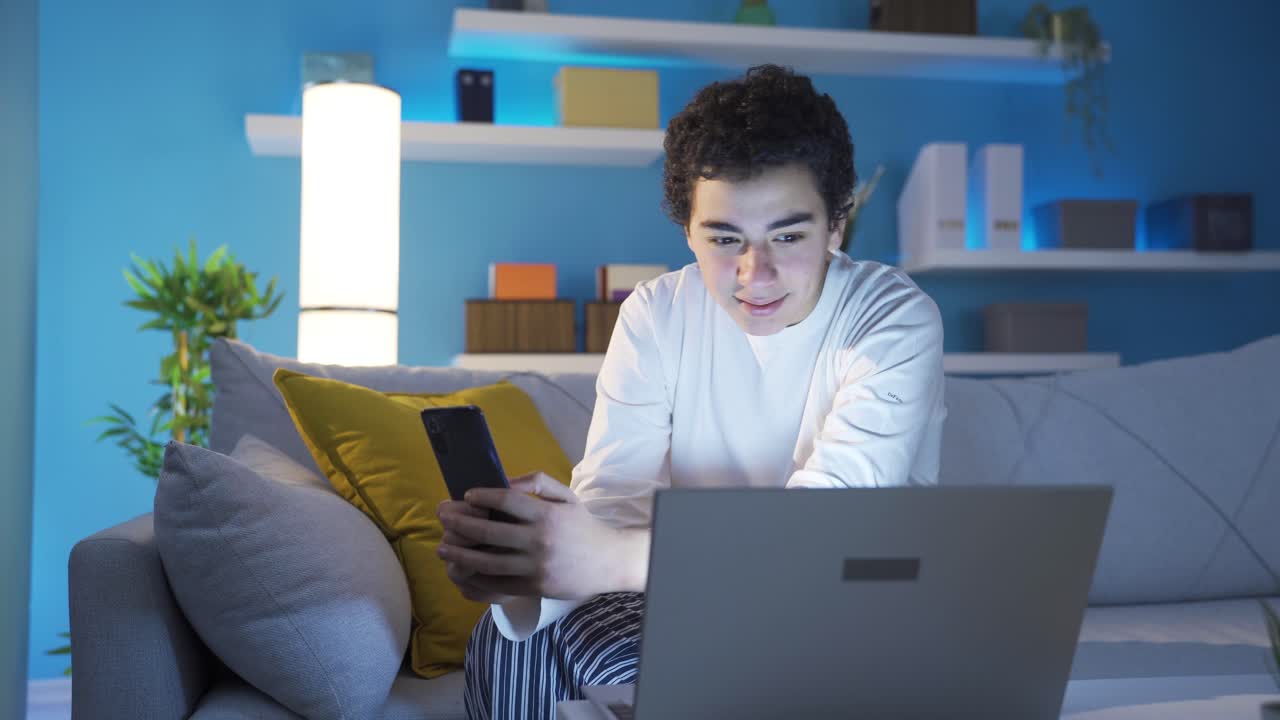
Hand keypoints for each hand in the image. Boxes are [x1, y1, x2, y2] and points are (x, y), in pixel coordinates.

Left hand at [435, 472, 622, 601]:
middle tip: (443, 517)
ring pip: (488, 561)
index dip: (483, 496)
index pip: (507, 500)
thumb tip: (505, 482)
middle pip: (489, 530)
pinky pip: (499, 584)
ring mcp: (535, 567)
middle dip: (460, 523)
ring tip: (442, 548)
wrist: (609, 562)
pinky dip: (477, 578)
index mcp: (547, 514)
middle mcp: (539, 540)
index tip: (467, 494)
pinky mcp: (534, 587)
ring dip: (460, 554)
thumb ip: (537, 483)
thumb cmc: (583, 526)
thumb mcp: (567, 497)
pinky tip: (463, 570)